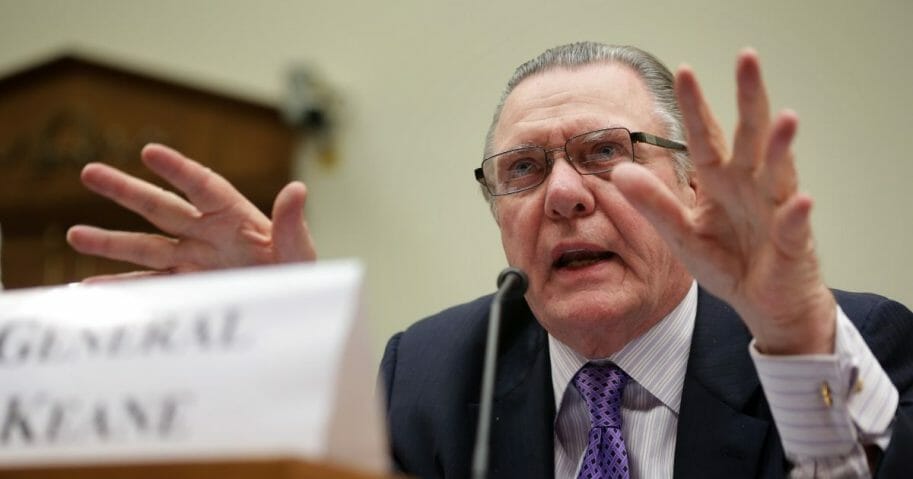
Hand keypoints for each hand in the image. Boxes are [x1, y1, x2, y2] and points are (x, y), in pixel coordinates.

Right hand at [67, 143, 315, 280]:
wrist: (292, 311)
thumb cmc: (299, 276)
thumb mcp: (299, 252)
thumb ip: (291, 224)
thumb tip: (298, 189)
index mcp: (235, 217)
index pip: (202, 186)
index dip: (177, 169)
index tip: (150, 152)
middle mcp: (206, 234)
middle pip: (160, 207)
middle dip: (125, 191)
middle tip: (88, 172)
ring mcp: (192, 261)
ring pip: (145, 247)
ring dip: (111, 242)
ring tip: (75, 236)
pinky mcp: (187, 288)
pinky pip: (148, 285)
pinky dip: (121, 287)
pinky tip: (92, 286)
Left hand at [612, 50, 835, 354]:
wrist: (762, 303)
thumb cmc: (727, 263)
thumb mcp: (681, 235)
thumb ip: (654, 204)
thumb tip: (621, 170)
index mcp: (720, 181)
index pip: (706, 136)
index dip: (696, 106)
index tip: (684, 70)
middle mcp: (750, 186)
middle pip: (750, 135)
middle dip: (749, 97)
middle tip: (747, 58)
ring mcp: (775, 210)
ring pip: (779, 171)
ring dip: (781, 146)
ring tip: (784, 120)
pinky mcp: (793, 242)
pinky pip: (794, 226)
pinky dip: (797, 215)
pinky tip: (801, 201)